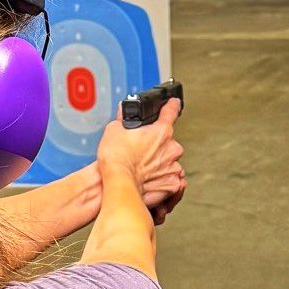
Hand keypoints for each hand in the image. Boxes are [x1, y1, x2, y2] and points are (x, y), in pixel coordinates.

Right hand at [96, 98, 184, 223]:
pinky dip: (163, 180)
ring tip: (143, 169)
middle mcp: (171, 148)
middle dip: (157, 145)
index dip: (172, 106)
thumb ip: (123, 119)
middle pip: (168, 142)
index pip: (171, 111)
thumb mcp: (114, 129)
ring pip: (170, 162)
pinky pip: (171, 180)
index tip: (174, 104)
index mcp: (161, 131)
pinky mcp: (172, 184)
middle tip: (142, 151)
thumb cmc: (117, 159)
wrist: (119, 183)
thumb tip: (123, 113)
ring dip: (160, 164)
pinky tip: (150, 180)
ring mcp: (173, 167)